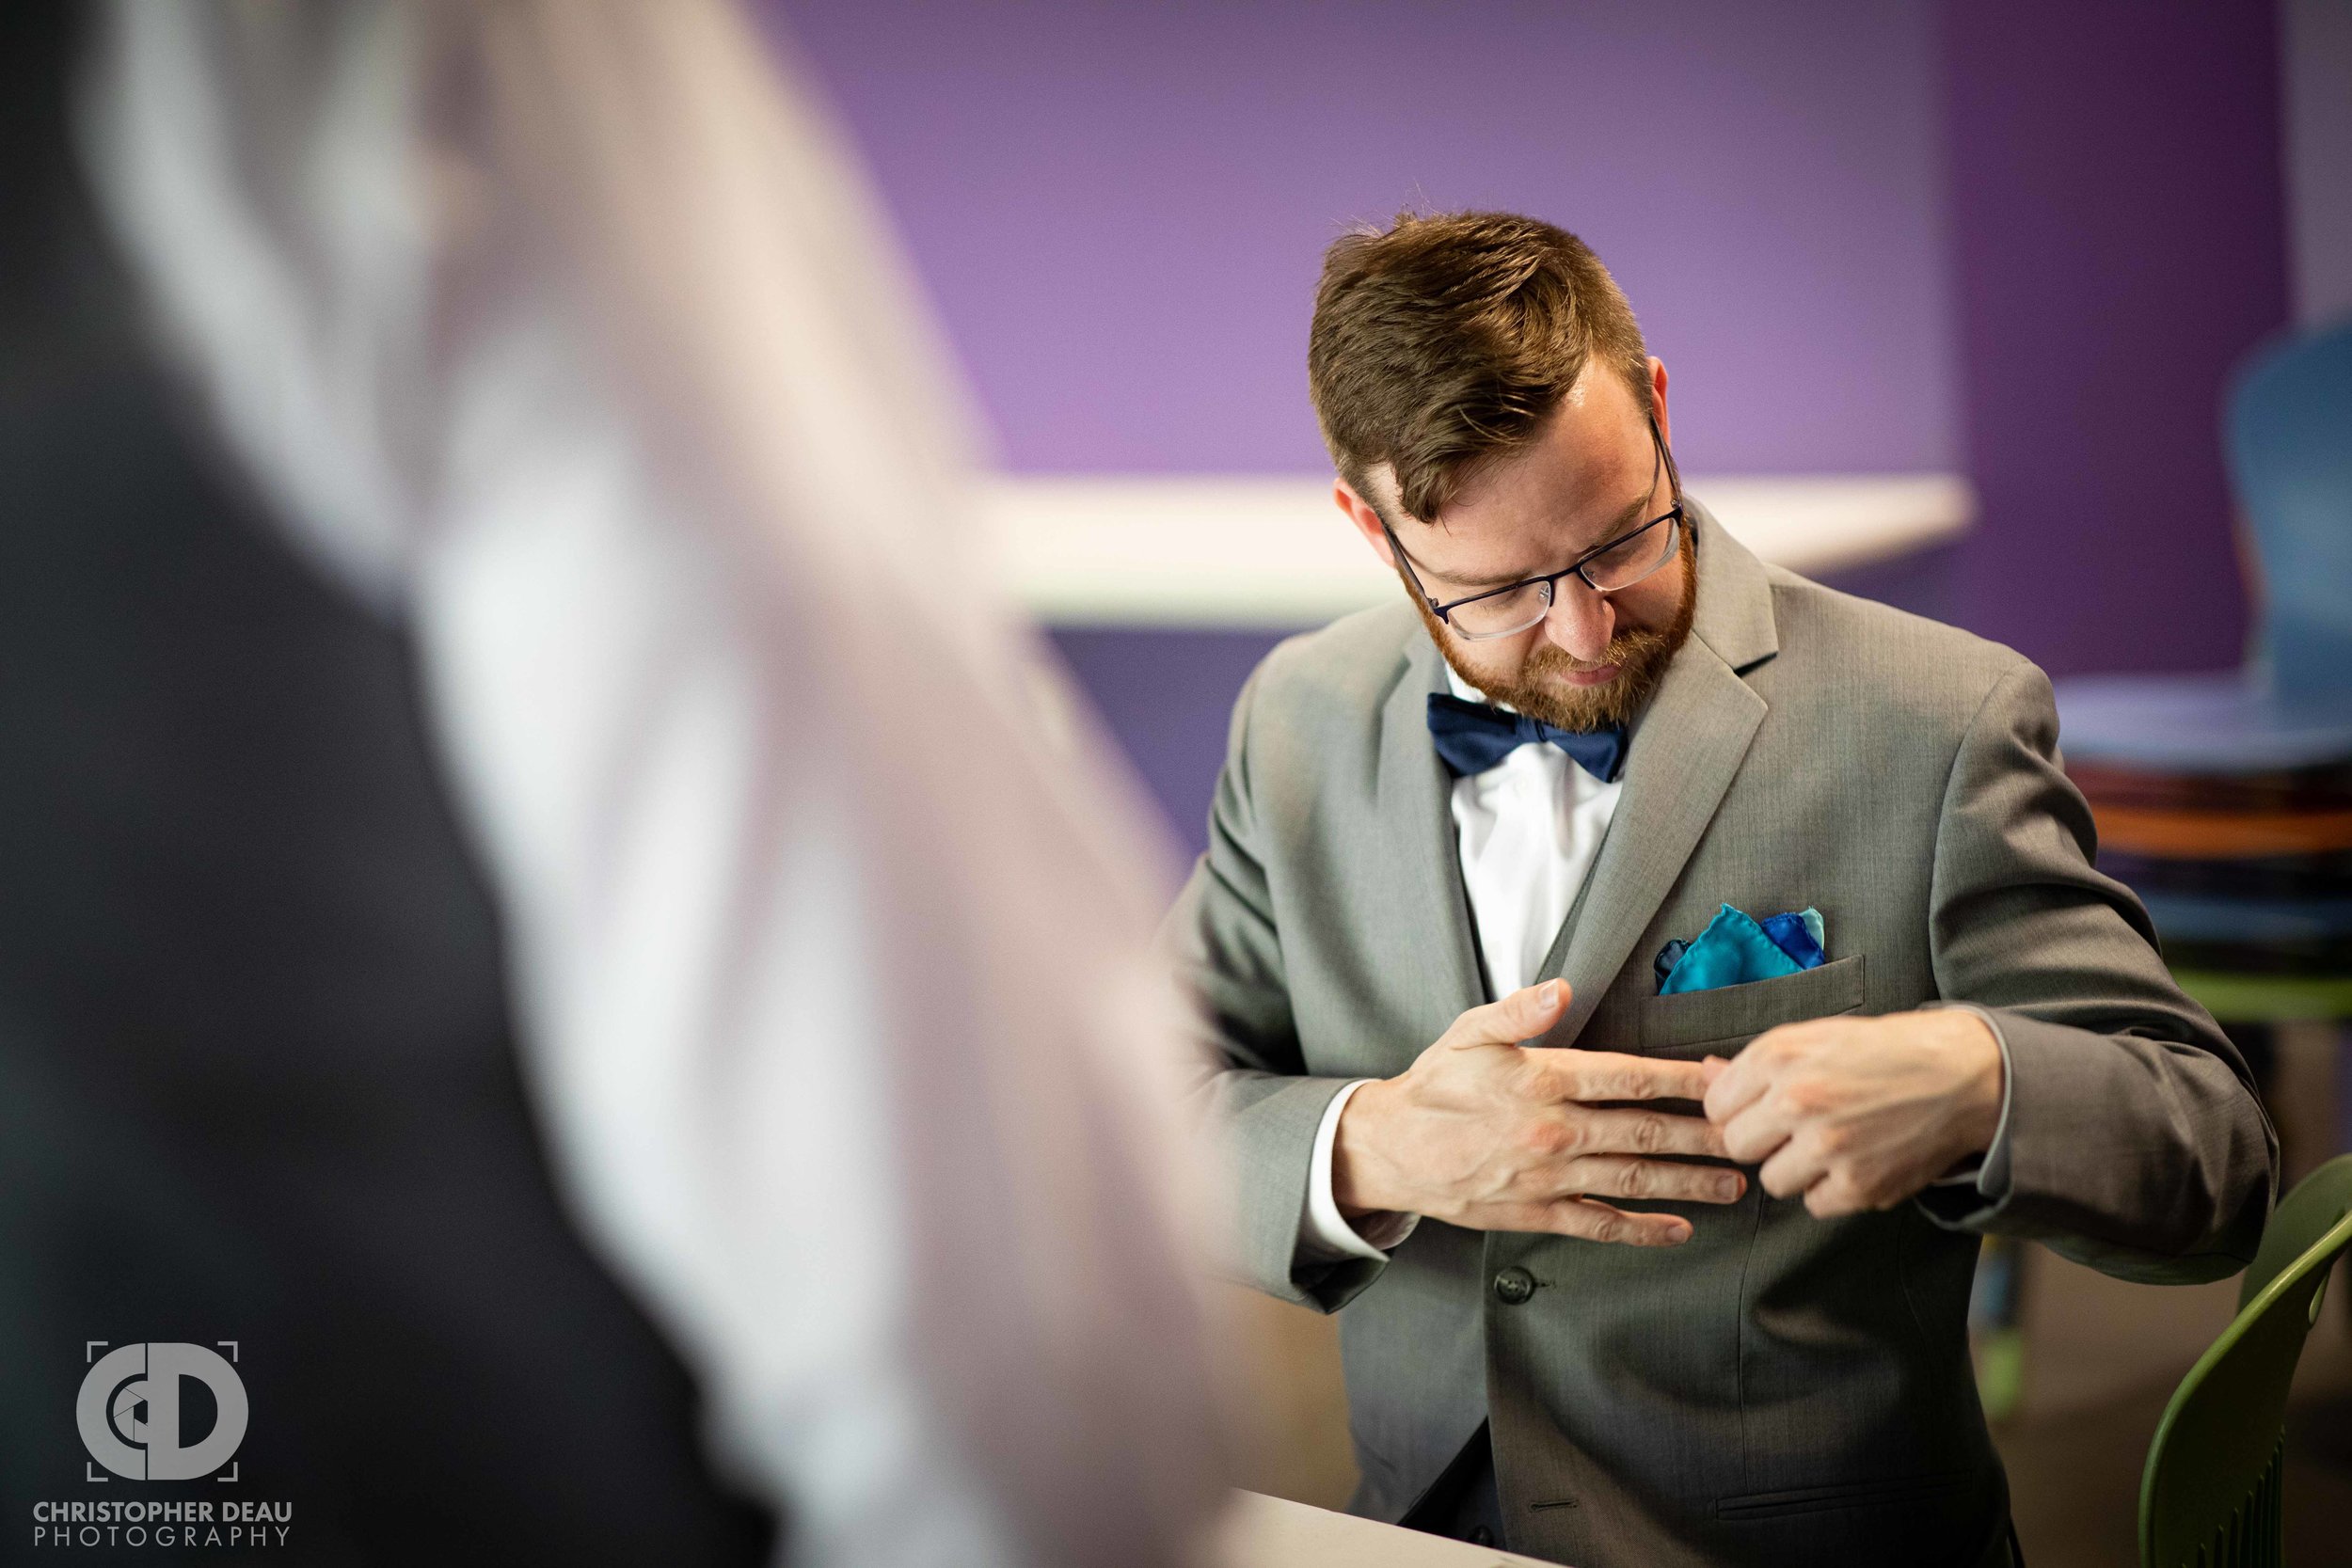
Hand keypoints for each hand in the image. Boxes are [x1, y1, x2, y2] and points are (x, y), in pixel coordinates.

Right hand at [1333, 980, 1743, 1244]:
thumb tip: (1561, 989)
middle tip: (1749, 1136)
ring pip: (1634, 1179)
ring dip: (1689, 1182)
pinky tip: (1678, 1229)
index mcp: (1543, 1081)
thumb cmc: (1434, 1086)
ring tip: (1734, 1184)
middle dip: (1705, 1135)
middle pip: (1646, 1131)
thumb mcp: (1467, 1032)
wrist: (1390, 1151)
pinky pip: (1600, 1223)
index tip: (1723, 1078)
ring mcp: (1549, 1177)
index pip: (1629, 1077)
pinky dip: (1643, 1229)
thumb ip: (1518, 1011)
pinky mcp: (1537, 1212)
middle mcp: (1554, 1131)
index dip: (1682, 1078)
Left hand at [1700, 1010, 2003, 1218]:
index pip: (1715, 1105)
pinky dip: (1830, 1190)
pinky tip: (1854, 1161)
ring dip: (1795, 1167)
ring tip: (1830, 1141)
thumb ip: (1755, 1062)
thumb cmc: (1883, 1051)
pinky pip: (1814, 1204)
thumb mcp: (1815, 1037)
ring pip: (1773, 1180)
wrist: (1962, 1075)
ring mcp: (1828, 1147)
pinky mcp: (1859, 1186)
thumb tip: (1703, 1075)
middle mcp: (1798, 1101)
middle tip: (1792, 1127)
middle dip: (1759, 1139)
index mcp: (1780, 1055)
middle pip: (1736, 1146)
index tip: (1759, 1106)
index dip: (1736, 1108)